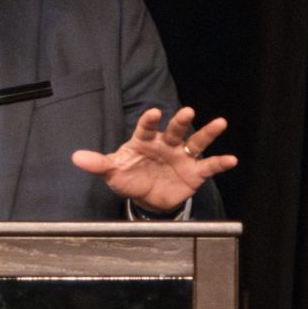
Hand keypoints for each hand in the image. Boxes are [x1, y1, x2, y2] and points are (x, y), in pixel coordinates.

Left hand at [71, 106, 237, 212]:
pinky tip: (232, 159)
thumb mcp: (113, 171)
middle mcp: (166, 144)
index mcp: (145, 141)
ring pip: (196, 142)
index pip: (146, 128)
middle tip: (187, 111)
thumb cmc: (130, 177)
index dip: (149, 120)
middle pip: (175, 129)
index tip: (153, 112)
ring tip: (220, 123)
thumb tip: (76, 157)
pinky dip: (220, 163)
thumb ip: (98, 163)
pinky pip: (208, 166)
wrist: (147, 197)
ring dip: (207, 133)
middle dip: (180, 121)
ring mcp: (181, 157)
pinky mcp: (194, 172)